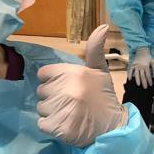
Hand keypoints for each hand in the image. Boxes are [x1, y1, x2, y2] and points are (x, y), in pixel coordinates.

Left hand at [36, 25, 126, 146]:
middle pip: (42, 91)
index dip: (53, 81)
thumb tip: (103, 26)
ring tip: (69, 113)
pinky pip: (41, 124)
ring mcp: (62, 108)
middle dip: (53, 97)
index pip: (44, 74)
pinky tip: (65, 124)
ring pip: (41, 108)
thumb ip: (95, 49)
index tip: (66, 88)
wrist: (113, 126)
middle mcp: (66, 88)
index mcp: (73, 72)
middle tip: (71, 102)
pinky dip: (51, 126)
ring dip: (51, 112)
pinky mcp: (59, 127)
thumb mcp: (100, 70)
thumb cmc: (103, 97)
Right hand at [128, 47, 153, 88]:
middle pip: (142, 75)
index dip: (149, 80)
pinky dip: (130, 74)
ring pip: (136, 74)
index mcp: (146, 66)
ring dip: (137, 79)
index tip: (150, 84)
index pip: (148, 75)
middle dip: (144, 82)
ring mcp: (136, 66)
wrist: (142, 51)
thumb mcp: (153, 62)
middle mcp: (141, 66)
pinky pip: (130, 70)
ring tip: (138, 85)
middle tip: (145, 87)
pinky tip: (130, 79)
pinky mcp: (132, 65)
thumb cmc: (148, 58)